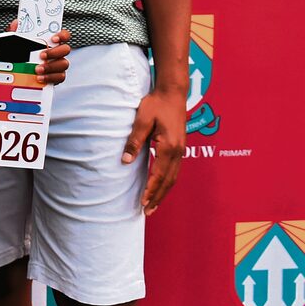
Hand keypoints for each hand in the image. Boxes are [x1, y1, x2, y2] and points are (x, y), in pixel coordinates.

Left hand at [6, 20, 71, 84]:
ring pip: (64, 64)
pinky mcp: (56, 76)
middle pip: (66, 49)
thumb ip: (17, 31)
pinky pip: (59, 77)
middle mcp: (57, 52)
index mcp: (51, 42)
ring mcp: (58, 64)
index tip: (53, 38)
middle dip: (54, 52)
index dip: (62, 35)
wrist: (18, 70)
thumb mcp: (18, 41)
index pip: (64, 35)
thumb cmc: (23, 52)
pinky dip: (50, 77)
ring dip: (51, 66)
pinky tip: (40, 77)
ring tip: (38, 69)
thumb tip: (16, 23)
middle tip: (41, 55)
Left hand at [122, 89, 185, 214]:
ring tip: (153, 205)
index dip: (150, 190)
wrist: (172, 93)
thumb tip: (125, 161)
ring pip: (173, 177)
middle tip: (147, 212)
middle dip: (158, 197)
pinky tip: (160, 186)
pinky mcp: (180, 147)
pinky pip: (175, 170)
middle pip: (169, 181)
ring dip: (163, 192)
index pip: (159, 175)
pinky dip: (167, 182)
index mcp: (169, 147)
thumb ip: (134, 141)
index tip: (142, 203)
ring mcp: (181, 150)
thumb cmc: (155, 104)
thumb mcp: (141, 121)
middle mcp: (178, 152)